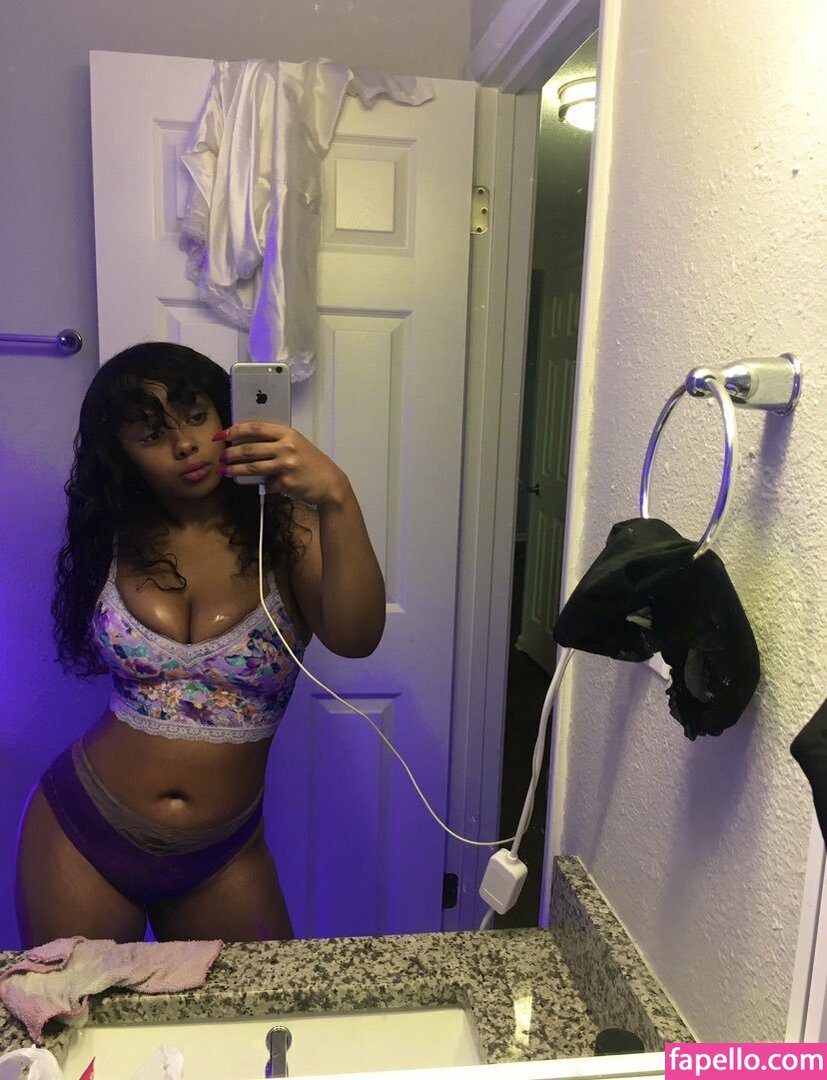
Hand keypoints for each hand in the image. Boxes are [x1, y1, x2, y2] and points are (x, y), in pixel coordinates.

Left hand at [214, 423, 350, 505]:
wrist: (330, 483)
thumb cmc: (312, 463)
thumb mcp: (297, 445)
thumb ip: (277, 442)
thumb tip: (248, 443)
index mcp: (288, 433)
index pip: (256, 428)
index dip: (235, 430)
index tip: (222, 435)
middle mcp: (286, 447)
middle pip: (249, 449)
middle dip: (231, 453)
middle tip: (221, 457)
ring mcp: (286, 465)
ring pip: (251, 467)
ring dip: (235, 470)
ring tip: (225, 471)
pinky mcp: (286, 482)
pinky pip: (267, 484)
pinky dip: (264, 486)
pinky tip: (265, 486)